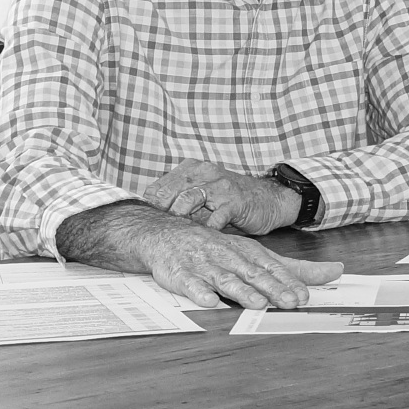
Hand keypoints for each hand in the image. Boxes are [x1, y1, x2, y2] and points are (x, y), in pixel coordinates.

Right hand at [56, 200, 343, 308]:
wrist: (163, 234)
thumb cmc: (215, 249)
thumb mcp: (256, 254)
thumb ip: (295, 267)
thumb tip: (338, 272)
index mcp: (246, 251)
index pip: (270, 267)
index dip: (287, 282)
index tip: (304, 297)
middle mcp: (226, 255)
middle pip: (251, 273)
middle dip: (271, 288)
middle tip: (289, 303)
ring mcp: (202, 263)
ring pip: (224, 278)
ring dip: (240, 291)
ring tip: (256, 304)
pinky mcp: (178, 272)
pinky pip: (188, 283)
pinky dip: (198, 292)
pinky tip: (209, 302)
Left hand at [142, 160, 299, 234]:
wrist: (269, 199)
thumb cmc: (231, 199)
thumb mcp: (203, 193)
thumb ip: (180, 199)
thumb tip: (151, 216)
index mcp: (192, 168)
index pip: (160, 185)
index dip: (148, 205)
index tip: (140, 222)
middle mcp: (204, 172)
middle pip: (170, 190)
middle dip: (158, 212)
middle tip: (150, 231)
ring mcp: (219, 186)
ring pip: (188, 199)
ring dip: (177, 218)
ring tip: (169, 234)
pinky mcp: (234, 201)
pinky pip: (214, 217)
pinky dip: (204, 229)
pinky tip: (197, 240)